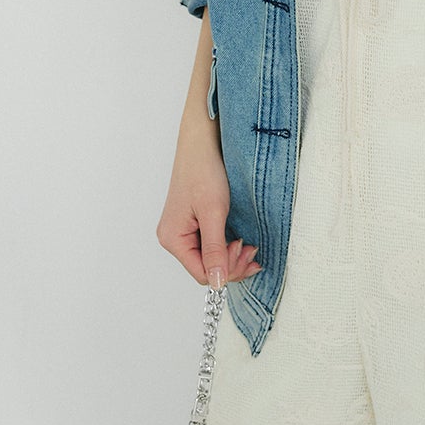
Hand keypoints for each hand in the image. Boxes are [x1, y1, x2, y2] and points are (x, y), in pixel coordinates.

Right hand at [156, 130, 261, 289]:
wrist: (204, 142)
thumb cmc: (204, 170)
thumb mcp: (213, 212)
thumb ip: (214, 249)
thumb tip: (216, 282)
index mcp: (173, 238)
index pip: (202, 273)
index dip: (226, 270)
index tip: (244, 250)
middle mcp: (176, 238)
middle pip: (207, 269)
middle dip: (232, 264)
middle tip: (251, 248)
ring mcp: (186, 231)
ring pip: (212, 259)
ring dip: (233, 257)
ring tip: (249, 244)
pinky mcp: (197, 224)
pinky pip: (213, 246)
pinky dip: (230, 247)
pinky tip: (242, 241)